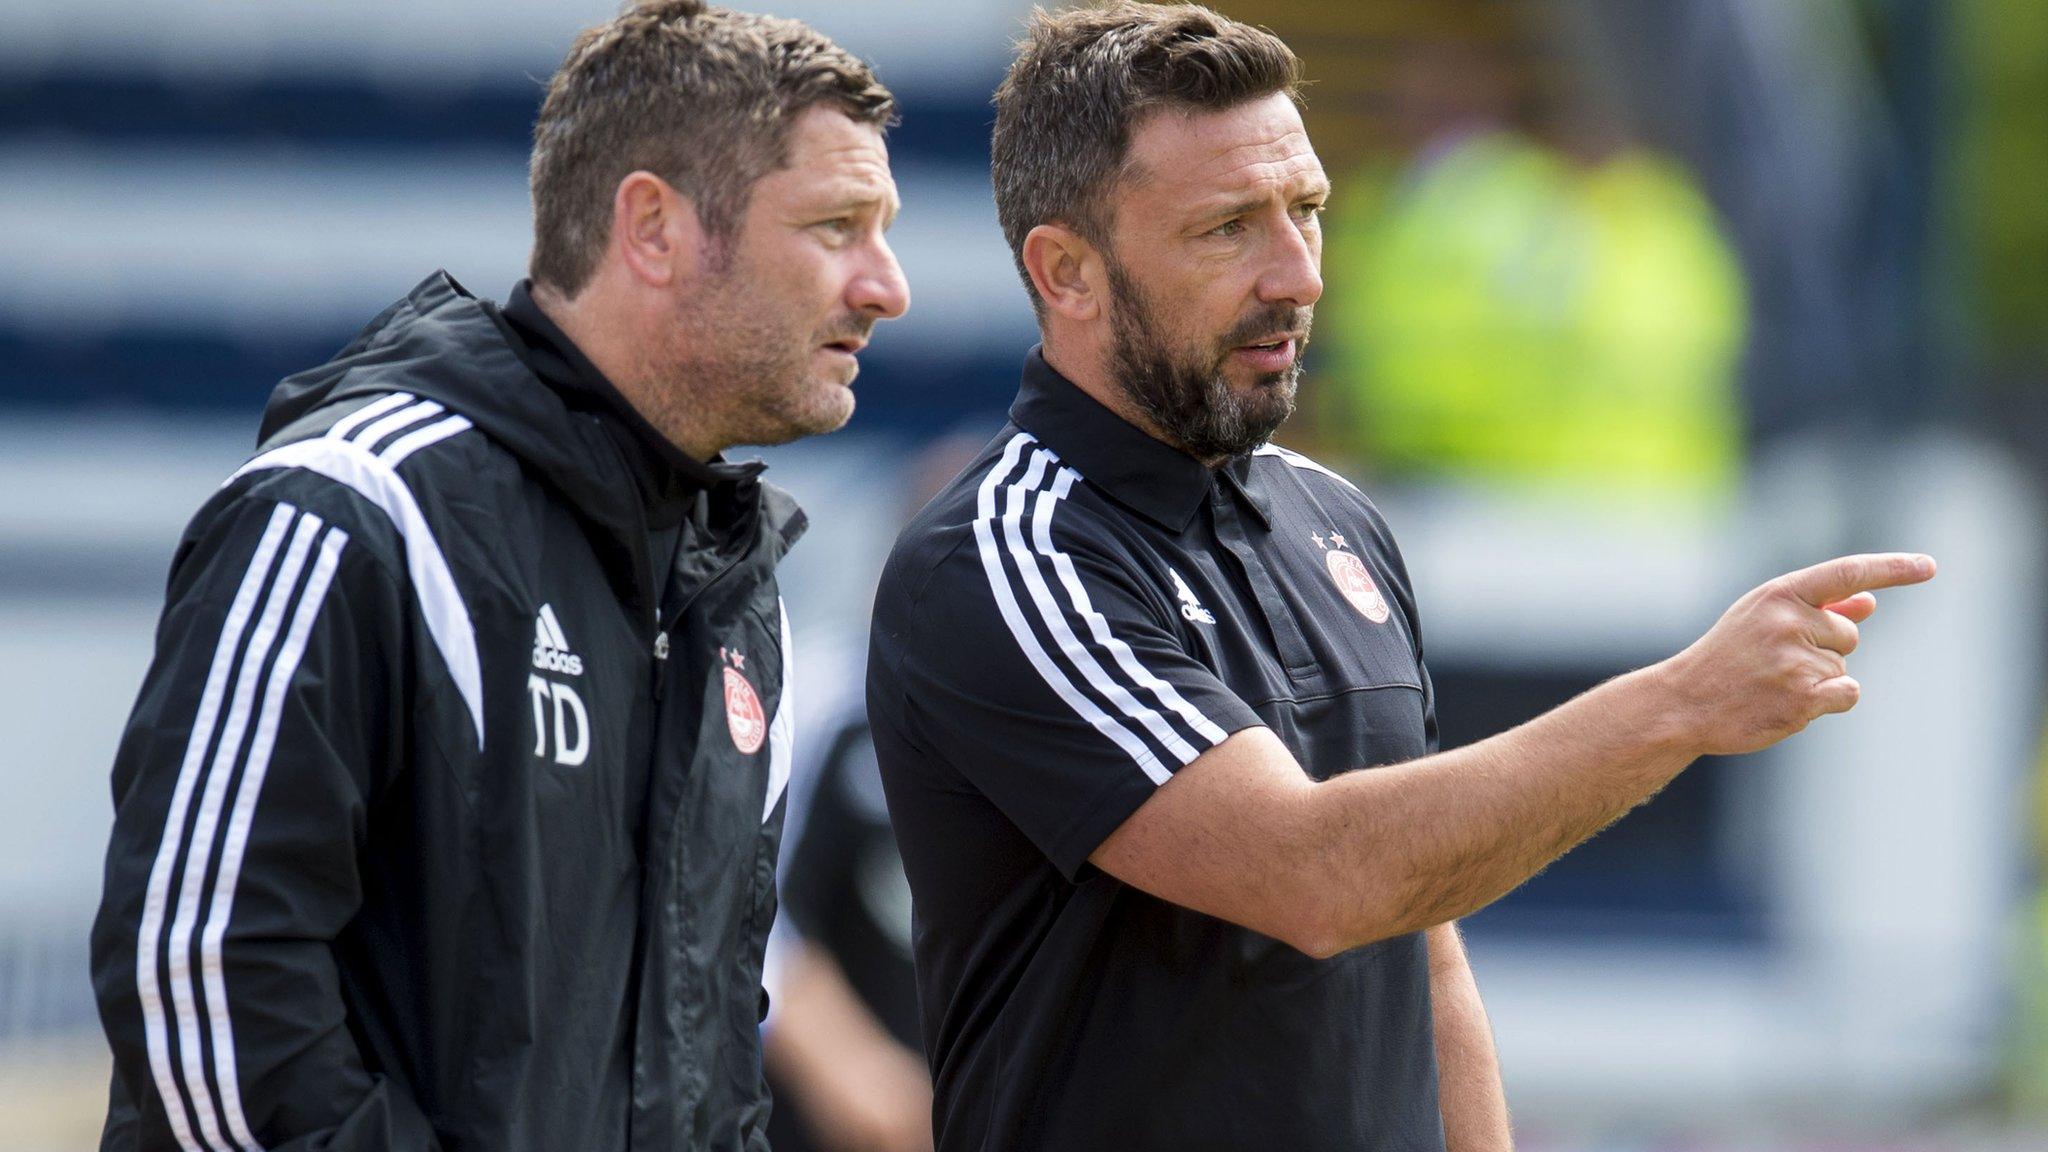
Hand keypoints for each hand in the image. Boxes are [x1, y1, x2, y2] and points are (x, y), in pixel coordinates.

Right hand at [1656, 552, 1935, 756]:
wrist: (1684, 702)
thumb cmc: (1727, 657)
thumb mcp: (1762, 620)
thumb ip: (1817, 609)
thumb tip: (1870, 602)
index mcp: (1778, 595)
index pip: (1847, 573)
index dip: (1892, 569)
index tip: (1928, 567)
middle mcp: (1788, 622)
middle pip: (1848, 635)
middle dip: (1824, 649)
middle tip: (1775, 662)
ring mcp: (1794, 662)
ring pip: (1843, 668)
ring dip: (1818, 680)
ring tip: (1771, 684)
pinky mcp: (1801, 699)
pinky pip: (1847, 693)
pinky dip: (1830, 701)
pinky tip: (1791, 703)